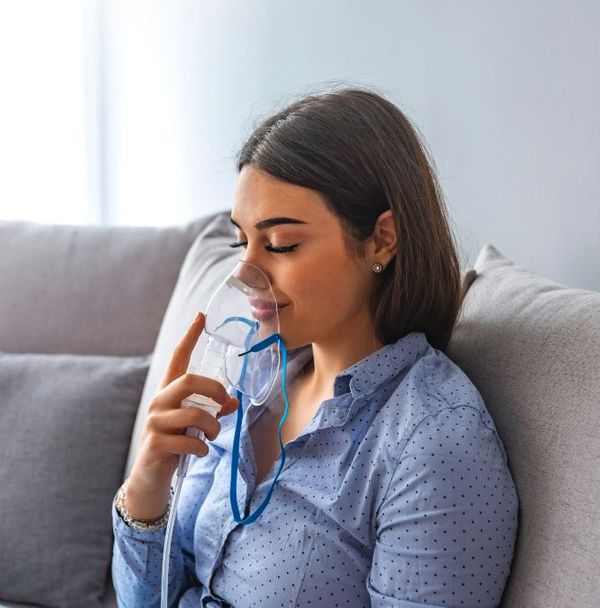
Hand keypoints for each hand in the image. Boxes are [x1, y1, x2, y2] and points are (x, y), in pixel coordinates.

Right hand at [126, 312, 238, 519]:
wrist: (150, 478)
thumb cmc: (175, 443)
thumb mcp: (193, 423)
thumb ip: (211, 410)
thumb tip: (234, 401)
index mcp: (168, 391)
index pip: (177, 357)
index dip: (189, 336)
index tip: (201, 316)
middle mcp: (159, 401)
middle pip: (188, 381)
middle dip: (214, 389)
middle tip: (224, 401)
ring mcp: (155, 422)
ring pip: (194, 414)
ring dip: (213, 426)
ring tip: (214, 436)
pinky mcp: (156, 444)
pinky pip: (189, 440)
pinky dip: (202, 447)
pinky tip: (201, 450)